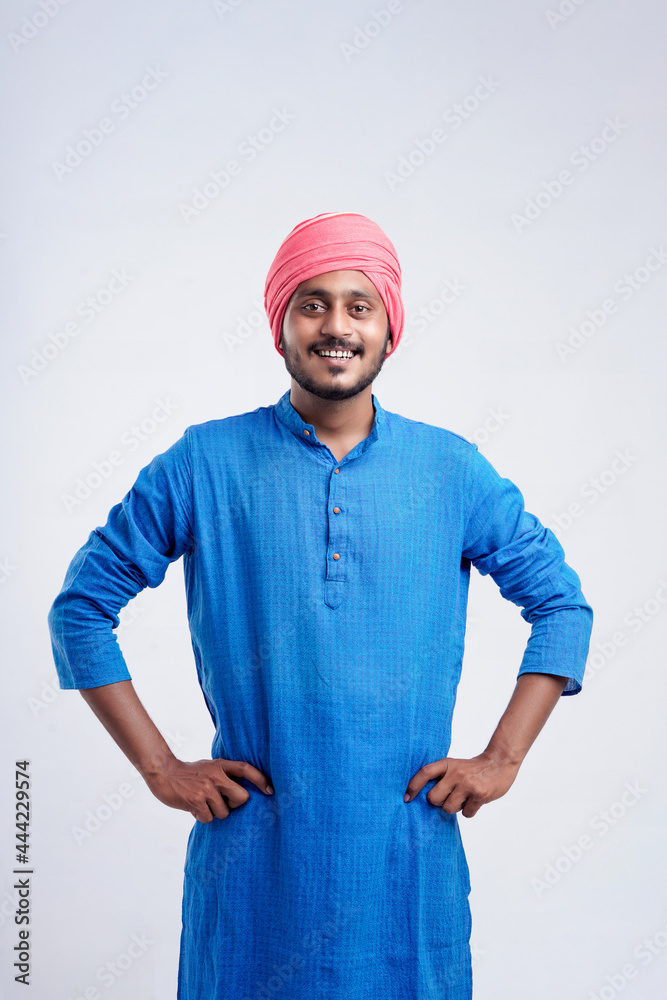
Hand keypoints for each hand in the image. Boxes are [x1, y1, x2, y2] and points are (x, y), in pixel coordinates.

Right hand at [142, 757, 273, 822]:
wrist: (163, 773)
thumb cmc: (189, 773)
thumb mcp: (209, 767)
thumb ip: (223, 775)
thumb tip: (242, 795)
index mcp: (221, 765)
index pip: (246, 769)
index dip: (260, 779)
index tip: (271, 790)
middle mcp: (216, 776)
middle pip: (242, 798)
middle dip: (235, 806)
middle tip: (222, 803)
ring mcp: (206, 788)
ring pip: (224, 813)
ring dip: (214, 812)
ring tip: (202, 803)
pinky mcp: (195, 800)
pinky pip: (209, 818)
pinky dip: (202, 817)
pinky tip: (194, 807)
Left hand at [403, 751, 520, 817]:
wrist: (500, 763)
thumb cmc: (473, 768)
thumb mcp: (455, 765)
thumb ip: (442, 777)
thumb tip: (423, 797)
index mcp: (448, 764)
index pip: (425, 773)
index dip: (413, 786)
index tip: (407, 798)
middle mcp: (456, 773)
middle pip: (434, 798)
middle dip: (438, 802)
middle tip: (448, 796)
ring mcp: (468, 785)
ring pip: (449, 808)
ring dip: (454, 807)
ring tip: (463, 797)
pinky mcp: (480, 795)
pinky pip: (466, 814)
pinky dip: (469, 811)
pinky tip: (475, 801)